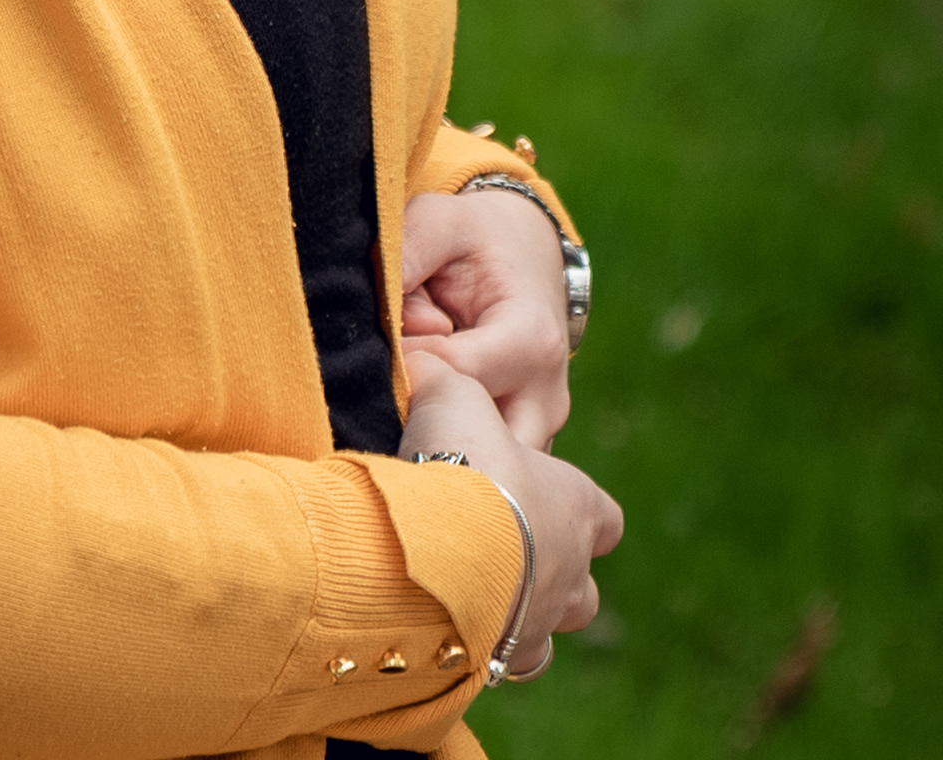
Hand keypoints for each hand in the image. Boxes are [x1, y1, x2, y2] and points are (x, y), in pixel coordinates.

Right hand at [400, 351, 623, 676]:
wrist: (442, 546)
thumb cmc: (465, 465)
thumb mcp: (452, 394)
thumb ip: (442, 377)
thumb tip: (413, 354)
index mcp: (575, 506)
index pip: (604, 516)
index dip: (577, 506)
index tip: (540, 495)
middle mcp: (569, 571)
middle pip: (584, 588)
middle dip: (551, 572)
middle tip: (500, 548)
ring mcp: (538, 621)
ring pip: (546, 631)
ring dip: (519, 614)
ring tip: (474, 592)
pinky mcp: (497, 657)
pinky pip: (499, 662)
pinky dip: (479, 645)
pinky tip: (446, 622)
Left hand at [401, 188, 570, 449]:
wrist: (526, 256)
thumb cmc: (475, 239)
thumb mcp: (441, 221)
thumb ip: (410, 250)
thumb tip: (388, 314)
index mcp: (530, 340)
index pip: (452, 378)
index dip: (406, 363)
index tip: (386, 343)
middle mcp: (543, 399)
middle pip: (470, 441)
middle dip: (418, 423)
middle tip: (384, 394)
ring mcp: (538, 433)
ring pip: (476, 470)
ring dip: (431, 446)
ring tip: (401, 411)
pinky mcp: (520, 450)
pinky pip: (479, 475)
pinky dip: (444, 458)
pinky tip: (417, 429)